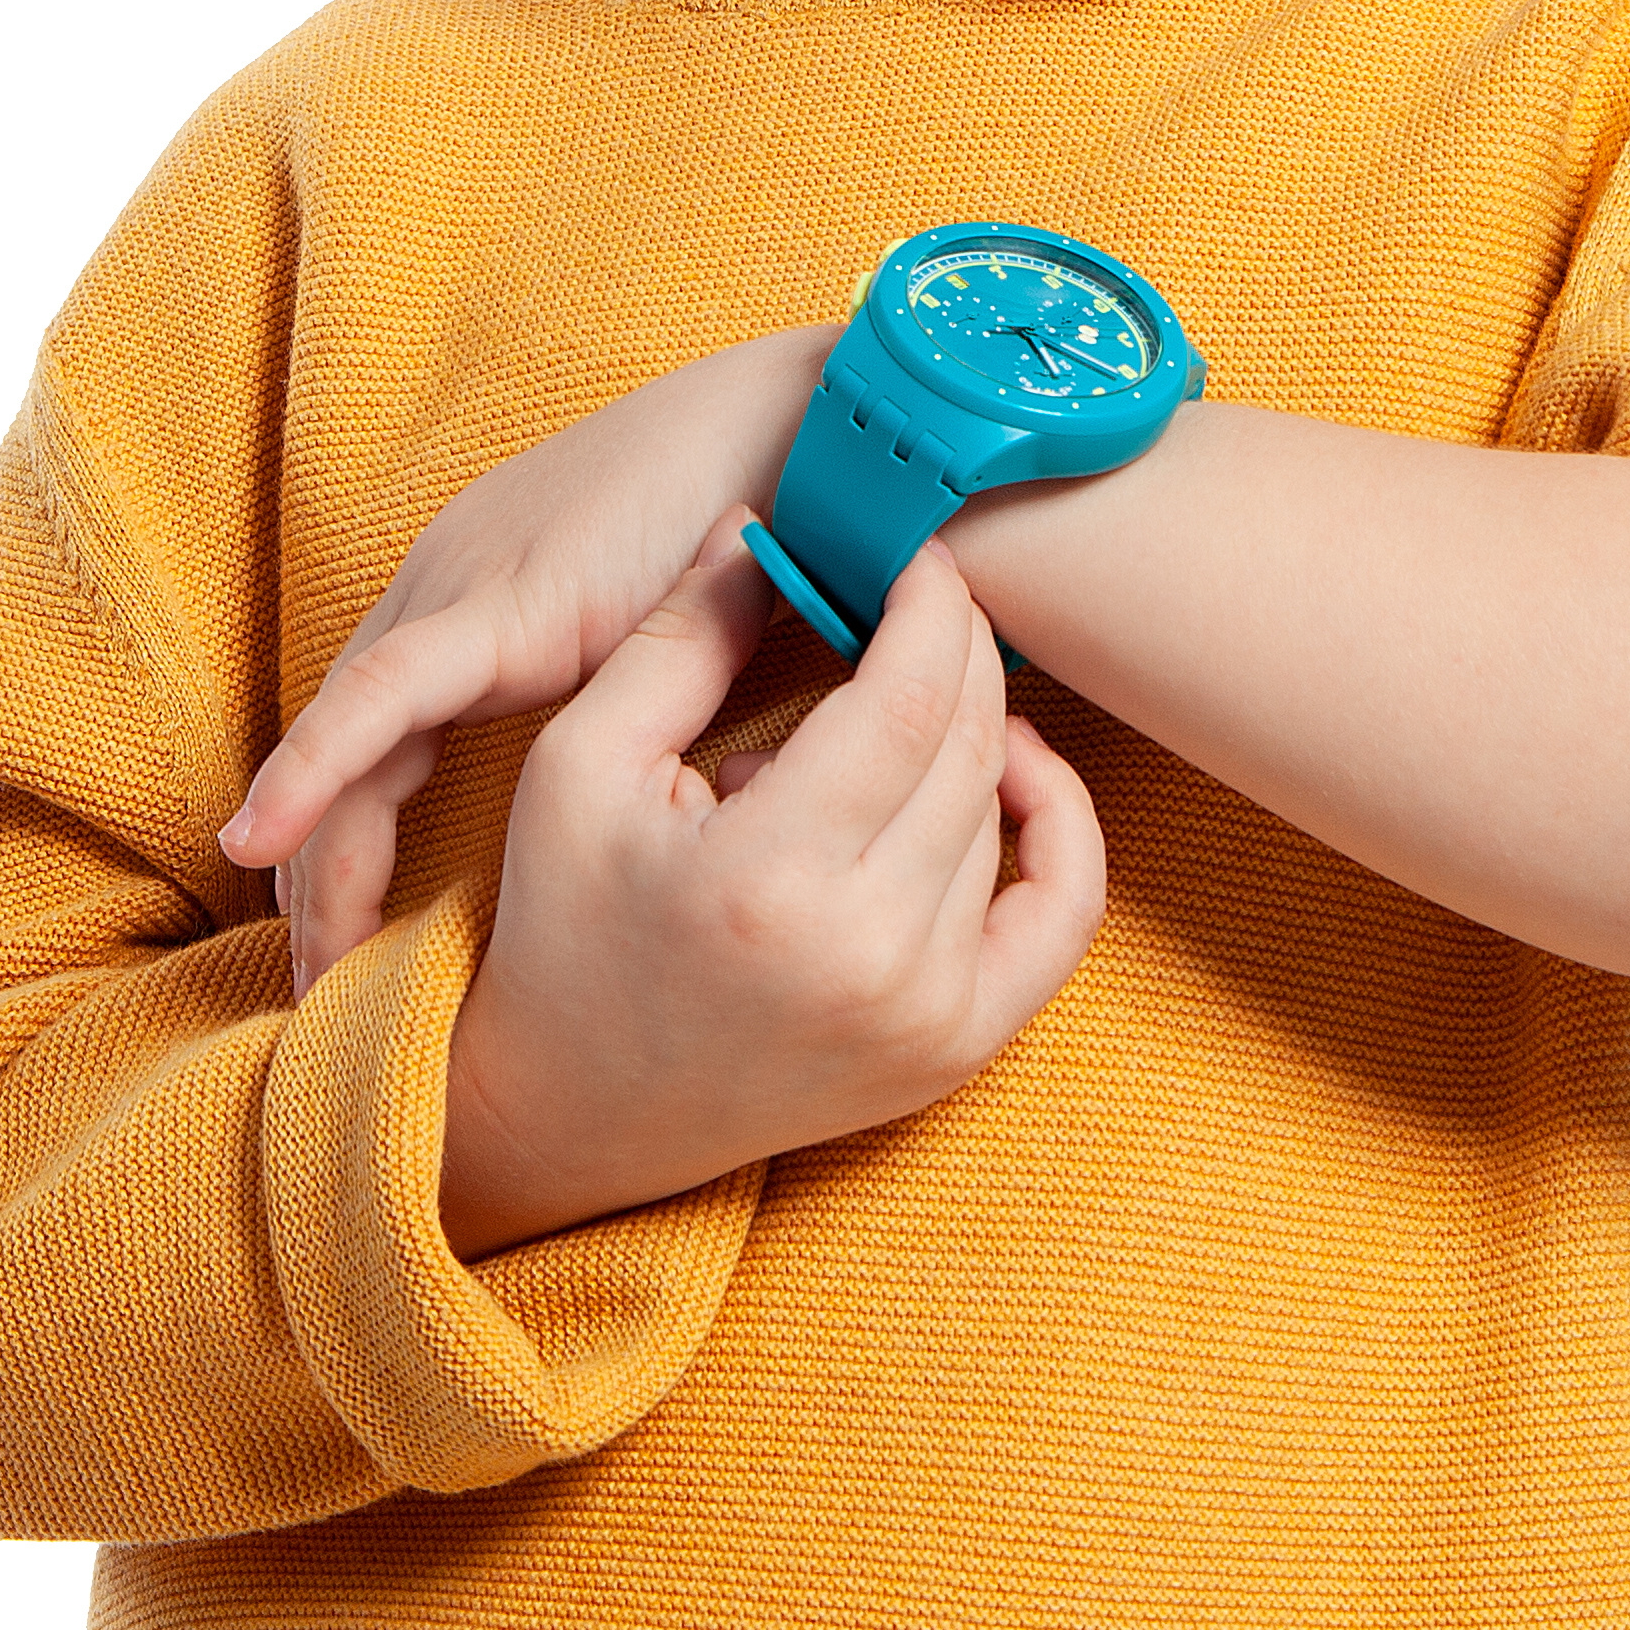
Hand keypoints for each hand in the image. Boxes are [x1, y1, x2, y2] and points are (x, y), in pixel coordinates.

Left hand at [223, 324, 835, 987]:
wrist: (824, 430)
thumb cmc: (783, 530)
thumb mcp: (706, 658)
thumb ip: (673, 722)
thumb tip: (697, 832)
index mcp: (492, 610)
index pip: (386, 746)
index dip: (355, 847)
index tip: (353, 954)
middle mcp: (454, 599)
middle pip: (350, 764)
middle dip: (322, 885)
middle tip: (316, 999)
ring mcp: (462, 595)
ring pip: (346, 747)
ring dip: (316, 865)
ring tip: (307, 975)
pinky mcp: (495, 604)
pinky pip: (376, 700)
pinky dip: (310, 771)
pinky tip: (262, 843)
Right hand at [432, 521, 1108, 1257]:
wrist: (573, 1110)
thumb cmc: (567, 926)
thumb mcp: (581, 765)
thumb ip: (682, 637)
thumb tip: (765, 519)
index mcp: (766, 881)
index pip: (907, 699)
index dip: (929, 603)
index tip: (913, 552)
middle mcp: (866, 958)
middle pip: (968, 743)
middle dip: (956, 645)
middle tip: (916, 594)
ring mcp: (924, 1016)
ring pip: (1001, 809)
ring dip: (962, 731)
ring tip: (870, 720)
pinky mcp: (956, 1050)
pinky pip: (1062, 910)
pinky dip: (1058, 823)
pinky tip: (1010, 765)